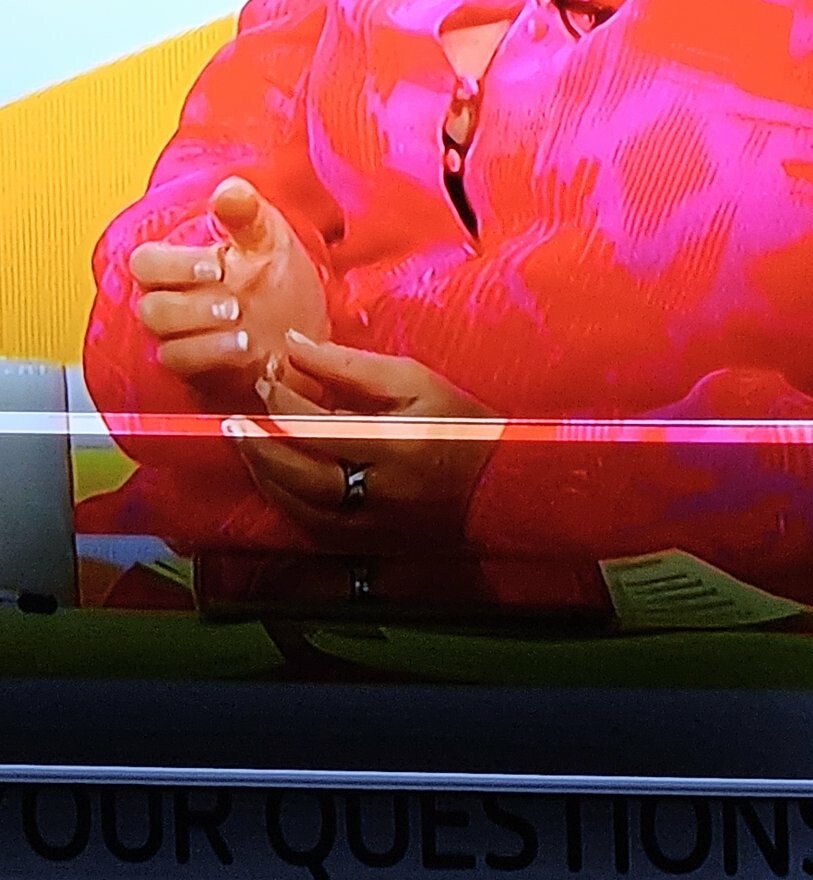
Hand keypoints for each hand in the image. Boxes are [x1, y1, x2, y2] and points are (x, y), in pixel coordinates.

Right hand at [129, 177, 329, 405]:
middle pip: (150, 304)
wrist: (305, 328)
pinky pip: (179, 362)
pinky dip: (210, 353)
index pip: (146, 262)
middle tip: (233, 302)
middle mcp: (174, 299)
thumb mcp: (269, 238)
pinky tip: (245, 347)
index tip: (216, 265)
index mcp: (183, 263)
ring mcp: (181, 334)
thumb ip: (246, 214)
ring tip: (242, 323)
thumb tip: (229, 190)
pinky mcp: (193, 366)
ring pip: (161, 335)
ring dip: (200, 328)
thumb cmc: (278, 277)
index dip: (172, 265)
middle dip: (190, 303)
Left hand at [222, 332, 502, 547]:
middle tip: (235, 417)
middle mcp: (378, 492)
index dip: (286, 398)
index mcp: (395, 444)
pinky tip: (271, 477)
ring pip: (298, 507)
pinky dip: (283, 501)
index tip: (268, 372)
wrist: (498, 487)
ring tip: (244, 442)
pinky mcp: (366, 545)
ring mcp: (371, 526)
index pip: (321, 424)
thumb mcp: (415, 380)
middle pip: (300, 473)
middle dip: (261, 442)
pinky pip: (310, 529)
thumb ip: (352, 365)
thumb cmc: (459, 424)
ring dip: (265, 473)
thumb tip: (296, 346)